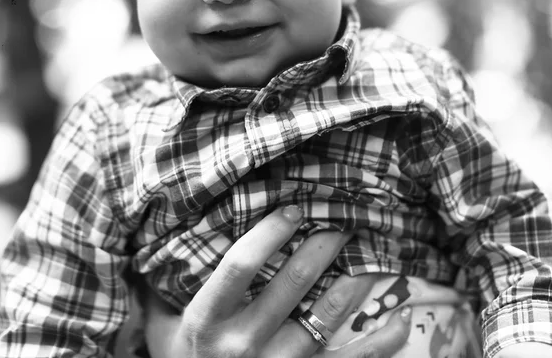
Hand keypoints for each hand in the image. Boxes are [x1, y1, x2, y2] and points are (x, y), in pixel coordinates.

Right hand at [143, 206, 411, 357]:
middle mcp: (241, 347)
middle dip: (321, 247)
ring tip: (370, 254)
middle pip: (291, 286)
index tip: (294, 207)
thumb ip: (156, 282)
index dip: (268, 233)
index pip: (239, 266)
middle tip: (343, 221)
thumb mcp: (157, 323)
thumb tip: (149, 232)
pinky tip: (402, 319)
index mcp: (205, 321)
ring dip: (352, 284)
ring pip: (323, 320)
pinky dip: (380, 345)